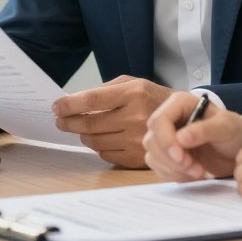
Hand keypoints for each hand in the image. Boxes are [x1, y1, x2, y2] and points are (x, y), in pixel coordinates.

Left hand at [52, 75, 174, 167]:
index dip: (69, 105)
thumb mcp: (134, 83)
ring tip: (81, 128)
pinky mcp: (137, 157)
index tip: (56, 107)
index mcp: (133, 93)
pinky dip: (98, 146)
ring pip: (94, 141)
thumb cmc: (152, 98)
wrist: (185, 120)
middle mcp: (135, 117)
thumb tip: (74, 102)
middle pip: (89, 124)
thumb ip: (105, 90)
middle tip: (60, 120)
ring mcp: (136, 139)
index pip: (92, 100)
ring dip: (82, 135)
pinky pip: (105, 154)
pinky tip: (101, 138)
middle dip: (68, 122)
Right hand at [143, 93, 241, 180]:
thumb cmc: (236, 132)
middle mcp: (169, 119)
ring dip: (174, 169)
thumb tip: (181, 138)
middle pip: (152, 140)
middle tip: (196, 169)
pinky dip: (174, 175)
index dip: (166, 141)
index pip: (159, 121)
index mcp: (180, 104)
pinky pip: (159, 168)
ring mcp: (166, 138)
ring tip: (198, 172)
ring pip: (152, 156)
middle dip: (171, 159)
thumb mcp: (227, 127)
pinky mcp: (167, 155)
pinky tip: (192, 173)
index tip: (182, 158)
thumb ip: (205, 130)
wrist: (239, 149)